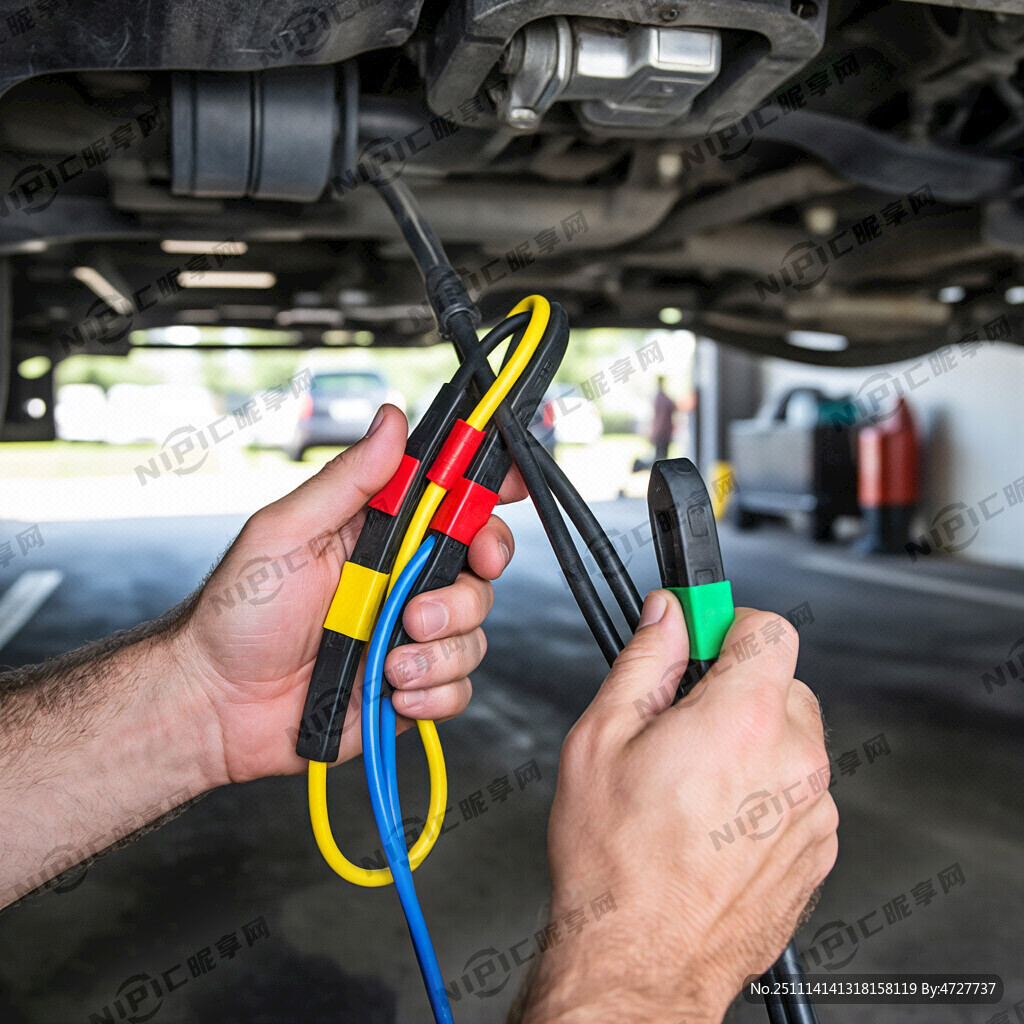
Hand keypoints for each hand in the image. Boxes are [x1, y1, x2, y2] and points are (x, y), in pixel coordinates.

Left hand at [174, 405, 523, 786]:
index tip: (509, 491)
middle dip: (465, 591)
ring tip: (387, 661)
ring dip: (438, 650)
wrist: (218, 706)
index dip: (489, 491)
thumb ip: (347, 480)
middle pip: (481, 567)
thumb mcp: (286, 532)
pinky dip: (433, 691)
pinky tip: (392, 691)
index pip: (453, 500)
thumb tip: (390, 421)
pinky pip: (457, 686)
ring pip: (474, 631)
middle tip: (420, 607)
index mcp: (380, 533)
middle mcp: (403, 579)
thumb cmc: (239, 614)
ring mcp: (410, 633)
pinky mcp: (411, 684)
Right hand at [520, 592, 837, 1023]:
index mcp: (743, 720)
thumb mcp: (601, 737)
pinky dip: (766, 790)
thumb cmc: (616, 861)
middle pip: (783, 684)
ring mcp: (812, 811)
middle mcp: (793, 762)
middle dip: (736, 688)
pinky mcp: (816, 849)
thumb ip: (643, 661)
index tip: (704, 637)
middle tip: (684, 720)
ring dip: (753, 742)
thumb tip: (666, 617)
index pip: (769, 629)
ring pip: (791, 740)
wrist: (641, 958)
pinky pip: (798, 791)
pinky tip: (716, 819)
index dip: (730, 623)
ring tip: (694, 783)